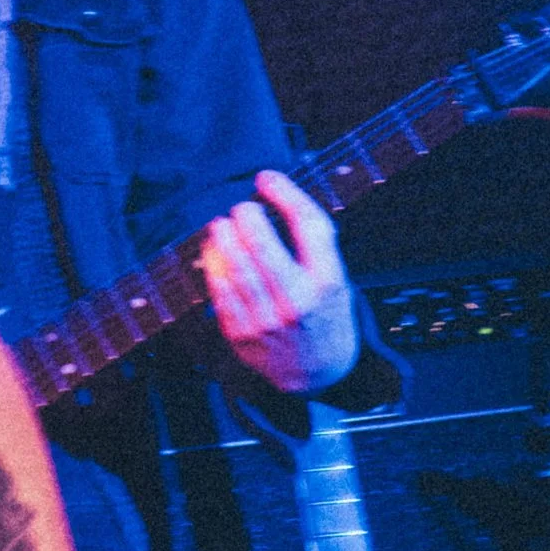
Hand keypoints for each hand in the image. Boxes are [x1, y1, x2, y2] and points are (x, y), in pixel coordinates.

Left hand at [200, 170, 359, 394]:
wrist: (320, 373)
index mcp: (328, 282)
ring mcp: (267, 320)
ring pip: (236, 267)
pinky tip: (213, 250)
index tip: (268, 178)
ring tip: (222, 224)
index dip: (285, 193)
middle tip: (242, 207)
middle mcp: (298, 301)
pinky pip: (220, 292)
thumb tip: (276, 197)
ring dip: (224, 237)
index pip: (308, 225)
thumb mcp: (336, 280)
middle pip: (263, 245)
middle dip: (246, 215)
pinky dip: (213, 265)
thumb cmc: (326, 316)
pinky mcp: (242, 334)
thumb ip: (312, 247)